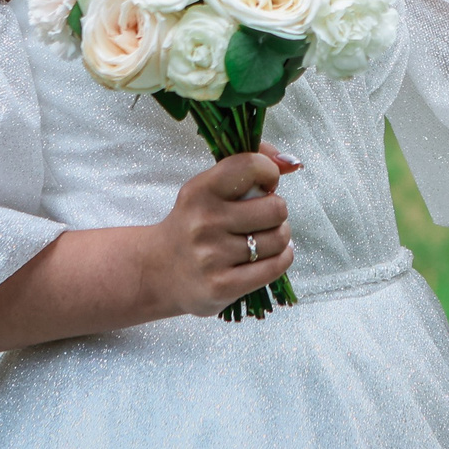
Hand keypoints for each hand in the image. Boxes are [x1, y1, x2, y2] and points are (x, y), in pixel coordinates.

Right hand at [148, 150, 296, 317]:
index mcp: (200, 190)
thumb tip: (291, 162)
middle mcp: (204, 222)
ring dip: (279, 236)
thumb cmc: (193, 222)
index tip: (264, 184)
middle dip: (276, 210)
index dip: (268, 172)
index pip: (251, 166)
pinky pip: (276, 266)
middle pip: (276, 208)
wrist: (157, 269)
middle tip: (263, 217)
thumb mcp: (208, 187)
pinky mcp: (222, 286)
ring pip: (279, 239)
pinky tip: (270, 255)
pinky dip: (282, 258)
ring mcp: (212, 256)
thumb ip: (249, 166)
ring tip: (263, 237)